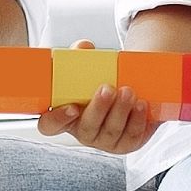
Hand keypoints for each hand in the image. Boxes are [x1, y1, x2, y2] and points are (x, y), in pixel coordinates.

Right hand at [36, 39, 158, 154]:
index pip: (50, 125)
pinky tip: (141, 104)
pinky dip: (138, 119)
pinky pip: (132, 135)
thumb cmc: (98, 80)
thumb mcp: (86, 68)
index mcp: (64, 115)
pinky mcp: (126, 143)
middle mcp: (83, 131)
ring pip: (111, 132)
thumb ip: (80, 56)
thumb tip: (84, 47)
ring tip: (128, 91)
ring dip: (121, 111)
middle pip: (86, 129)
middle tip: (107, 89)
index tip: (72, 106)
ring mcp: (105, 140)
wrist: (127, 88)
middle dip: (98, 109)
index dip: (57, 119)